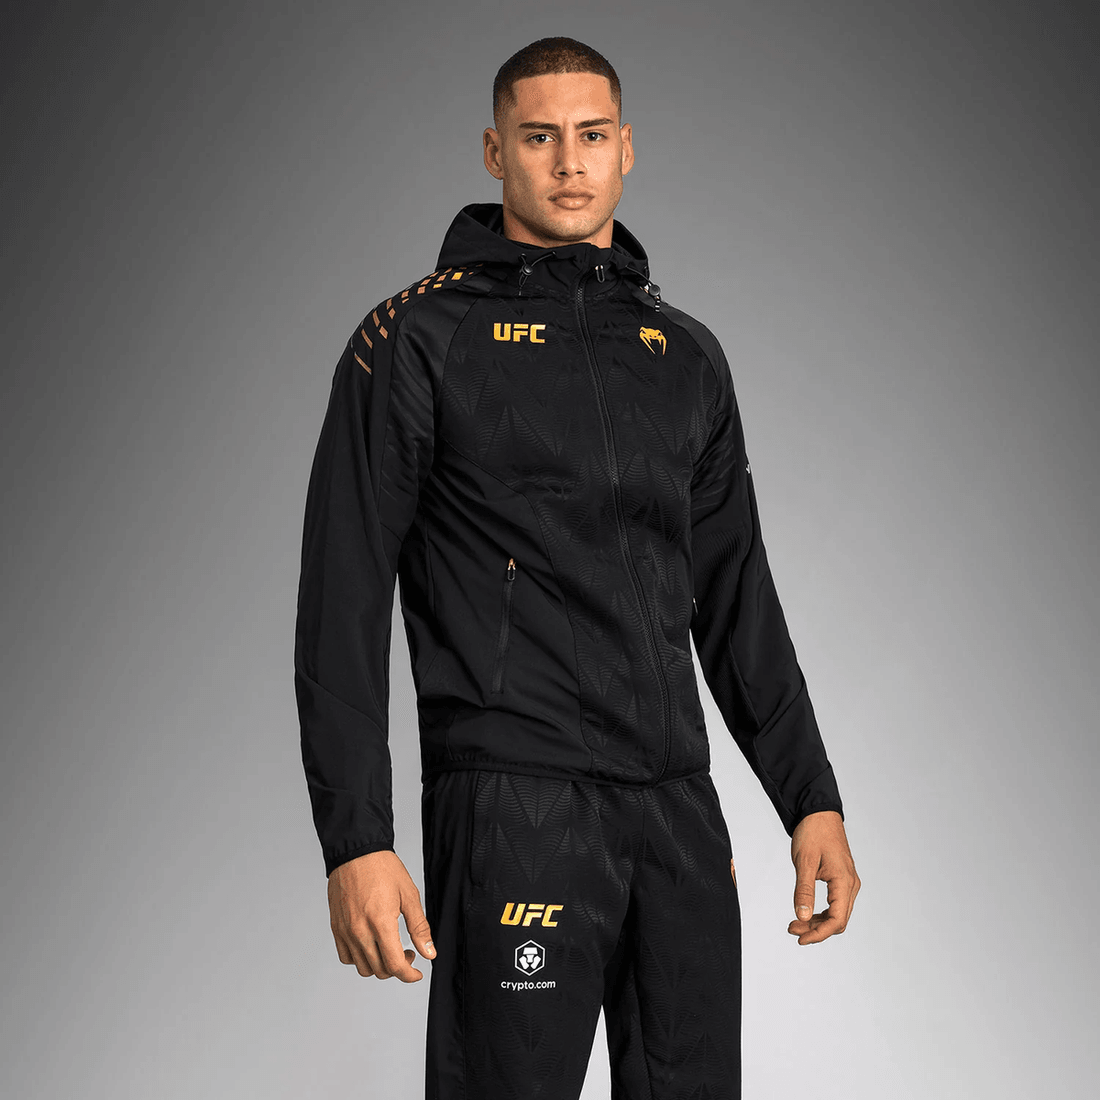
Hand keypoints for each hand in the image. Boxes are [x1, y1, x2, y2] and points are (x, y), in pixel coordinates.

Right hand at [328, 850, 435, 980]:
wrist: (356, 852)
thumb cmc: (383, 868)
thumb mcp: (409, 895)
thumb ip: (419, 928)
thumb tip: (429, 953)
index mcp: (380, 923)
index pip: (394, 965)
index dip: (409, 975)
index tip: (417, 973)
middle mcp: (359, 931)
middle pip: (379, 970)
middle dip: (398, 968)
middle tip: (408, 952)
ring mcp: (345, 931)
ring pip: (363, 968)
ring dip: (379, 965)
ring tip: (390, 948)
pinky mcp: (336, 928)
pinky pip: (346, 957)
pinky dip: (360, 959)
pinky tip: (372, 945)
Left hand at [787, 810, 859, 944]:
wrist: (818, 813)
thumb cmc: (812, 833)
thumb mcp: (804, 861)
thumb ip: (803, 890)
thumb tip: (802, 917)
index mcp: (844, 880)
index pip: (836, 920)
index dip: (819, 934)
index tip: (800, 939)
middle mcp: (851, 884)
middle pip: (838, 920)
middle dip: (816, 930)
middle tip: (791, 929)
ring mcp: (848, 882)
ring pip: (837, 914)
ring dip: (817, 923)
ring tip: (795, 923)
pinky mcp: (842, 879)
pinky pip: (836, 904)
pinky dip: (821, 912)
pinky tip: (806, 913)